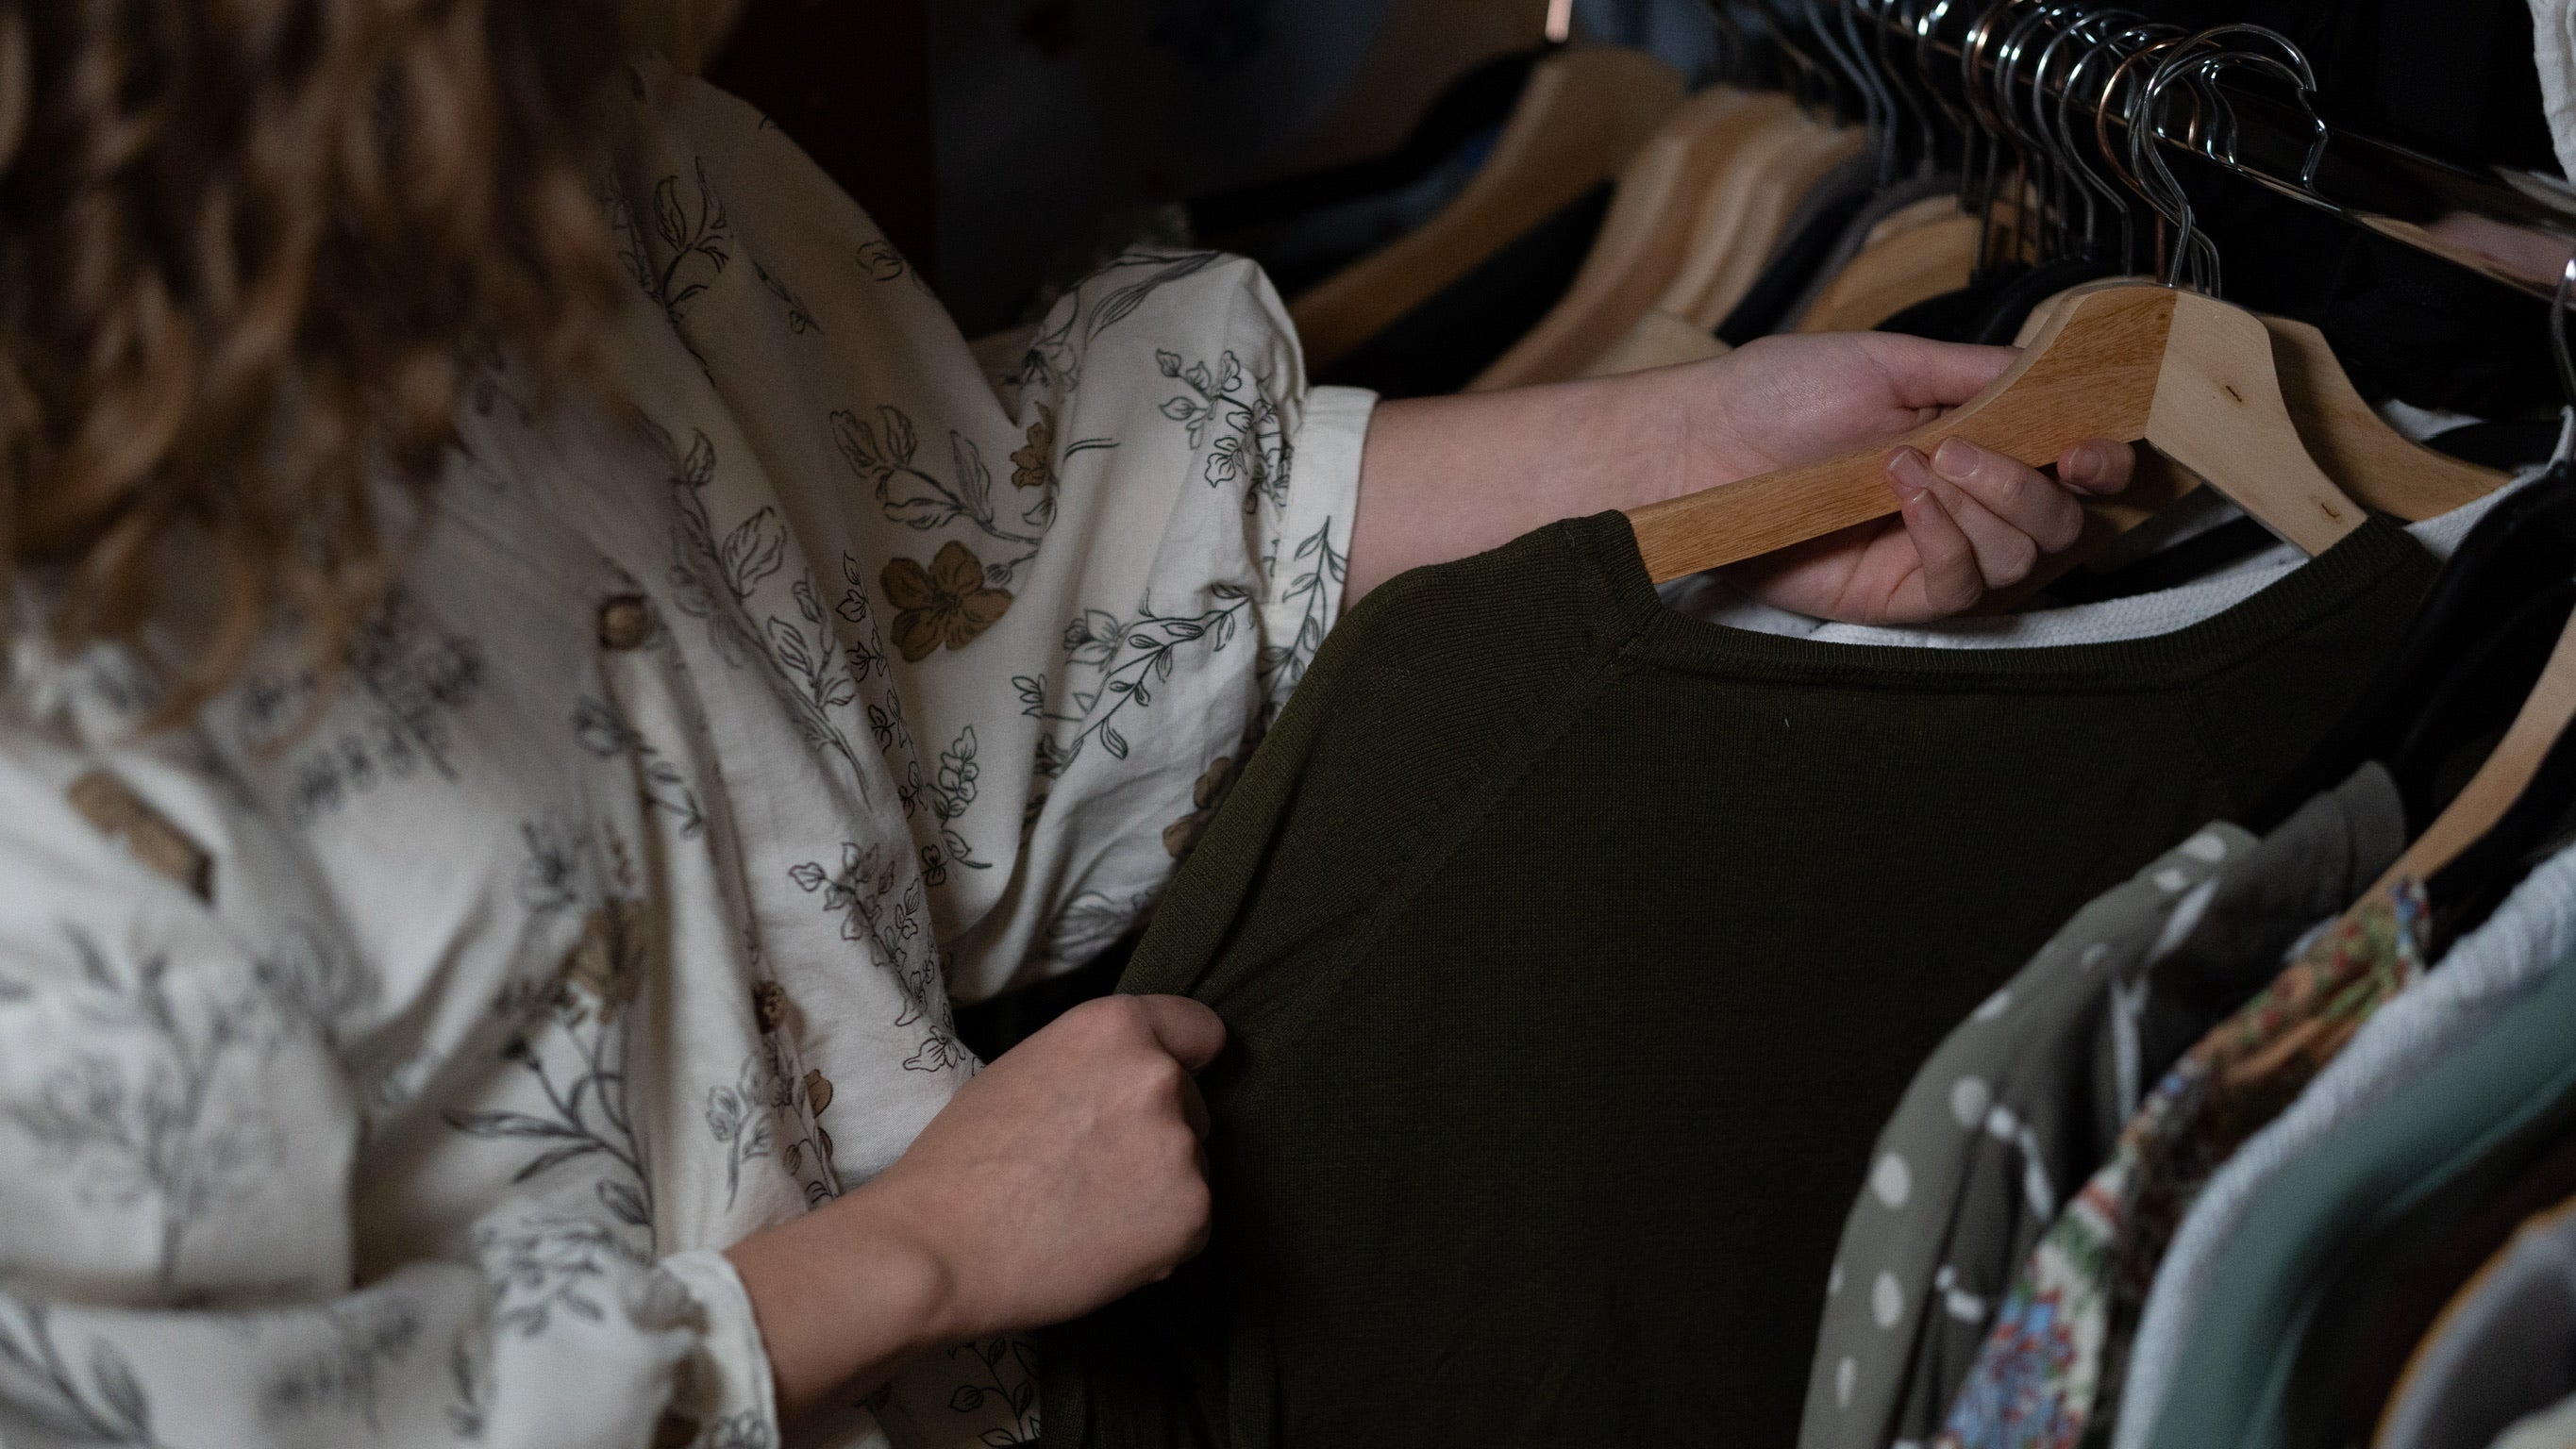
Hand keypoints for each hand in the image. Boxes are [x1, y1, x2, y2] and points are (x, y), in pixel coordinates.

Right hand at [726, 995, 1222, 1422]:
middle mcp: (1159, 1076)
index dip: (1183, 1062)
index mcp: (1116, 1027)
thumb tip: (1130, 1087)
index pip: (1199, 1030)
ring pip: (1191, 1169)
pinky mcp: (1192, 1213)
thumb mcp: (1027, 1068)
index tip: (1167, 1088)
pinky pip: (1191, 1226)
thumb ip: (1095, 1066)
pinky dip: (1160, 1242)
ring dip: (1159, 1191)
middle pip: (1192, 1105)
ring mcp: (1182, 1147)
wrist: (939, 1249)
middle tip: (1092, 1170)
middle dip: (1158, 1134)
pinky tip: (1100, 1248)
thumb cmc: (964, 1160)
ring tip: (1086, 1216)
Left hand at [1671, 333, 2135, 623]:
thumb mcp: (1888, 361)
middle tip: (1962, 449)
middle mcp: (1969, 500)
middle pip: (2060, 522)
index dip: (2099, 462)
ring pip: (2019, 558)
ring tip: (1908, 464)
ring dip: (1980, 506)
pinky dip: (1947, 540)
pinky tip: (1904, 499)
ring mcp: (1935, 550)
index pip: (2073, 466)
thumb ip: (1976, 371)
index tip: (2084, 448)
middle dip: (2028, 486)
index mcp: (1980, 438)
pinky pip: (1960, 586)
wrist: (1705, 442)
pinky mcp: (1896, 594)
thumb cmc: (1781, 394)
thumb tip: (2051, 366)